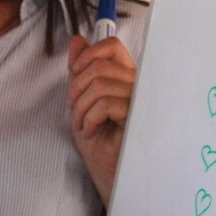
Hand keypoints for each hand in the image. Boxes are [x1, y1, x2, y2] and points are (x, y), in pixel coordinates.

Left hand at [67, 33, 136, 204]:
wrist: (108, 175)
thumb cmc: (99, 142)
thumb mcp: (81, 102)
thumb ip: (80, 71)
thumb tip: (77, 40)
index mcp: (125, 77)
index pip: (112, 45)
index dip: (88, 54)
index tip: (74, 74)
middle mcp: (137, 84)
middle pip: (100, 65)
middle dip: (76, 88)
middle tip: (74, 111)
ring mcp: (140, 100)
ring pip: (100, 83)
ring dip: (80, 107)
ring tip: (81, 125)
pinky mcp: (139, 118)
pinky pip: (106, 103)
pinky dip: (89, 118)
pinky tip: (91, 132)